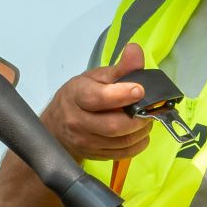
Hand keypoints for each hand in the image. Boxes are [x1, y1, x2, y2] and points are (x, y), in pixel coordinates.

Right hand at [41, 42, 152, 161]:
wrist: (57, 126)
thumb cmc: (77, 98)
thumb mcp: (94, 78)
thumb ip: (119, 67)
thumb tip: (135, 51)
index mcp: (76, 96)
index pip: (98, 98)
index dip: (121, 94)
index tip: (139, 90)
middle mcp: (78, 122)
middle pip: (114, 125)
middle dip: (138, 117)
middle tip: (149, 109)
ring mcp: (86, 142)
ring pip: (122, 141)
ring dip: (141, 130)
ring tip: (145, 118)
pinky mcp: (95, 155)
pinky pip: (124, 153)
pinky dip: (139, 143)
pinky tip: (139, 132)